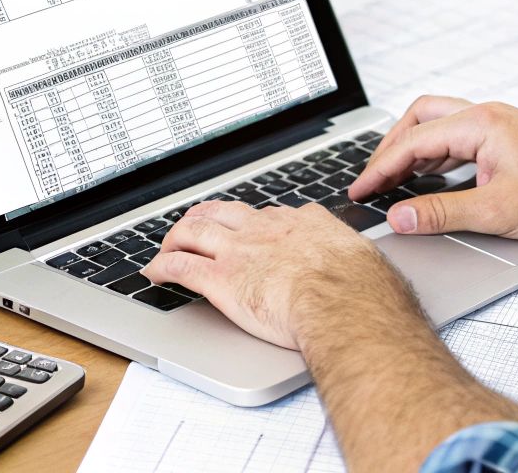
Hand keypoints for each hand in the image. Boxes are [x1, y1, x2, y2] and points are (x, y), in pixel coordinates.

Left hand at [141, 200, 418, 351]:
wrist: (346, 304)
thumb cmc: (364, 290)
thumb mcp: (364, 260)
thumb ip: (352, 260)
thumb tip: (364, 269)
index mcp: (304, 223)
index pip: (270, 215)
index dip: (253, 223)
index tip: (250, 230)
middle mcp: (267, 229)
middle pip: (224, 212)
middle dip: (205, 217)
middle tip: (195, 226)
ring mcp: (240, 251)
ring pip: (194, 230)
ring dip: (176, 237)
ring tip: (168, 246)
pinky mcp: (221, 279)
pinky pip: (180, 266)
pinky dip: (161, 267)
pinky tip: (153, 273)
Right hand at [349, 96, 517, 238]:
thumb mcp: (498, 210)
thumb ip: (443, 213)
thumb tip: (402, 216)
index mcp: (479, 124)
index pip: (413, 142)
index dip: (380, 168)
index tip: (361, 190)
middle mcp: (485, 115)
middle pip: (419, 118)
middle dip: (391, 148)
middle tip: (373, 179)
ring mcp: (496, 123)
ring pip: (438, 125)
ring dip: (413, 149)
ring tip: (394, 179)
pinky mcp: (505, 136)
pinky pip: (457, 135)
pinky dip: (435, 153)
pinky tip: (432, 176)